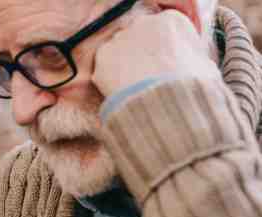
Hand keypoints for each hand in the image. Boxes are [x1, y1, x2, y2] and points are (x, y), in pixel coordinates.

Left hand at [93, 10, 219, 97]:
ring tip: (135, 88)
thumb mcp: (206, 67)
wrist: (165, 103)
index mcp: (172, 20)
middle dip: (142, 54)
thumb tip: (193, 64)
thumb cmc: (192, 86)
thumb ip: (194, 57)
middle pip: (140, 37)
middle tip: (147, 78)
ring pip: (120, 51)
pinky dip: (111, 79)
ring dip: (125, 66)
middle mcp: (143, 22)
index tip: (167, 64)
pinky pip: (105, 67)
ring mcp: (120, 38)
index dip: (165, 49)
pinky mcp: (102, 57)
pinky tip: (122, 92)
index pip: (165, 29)